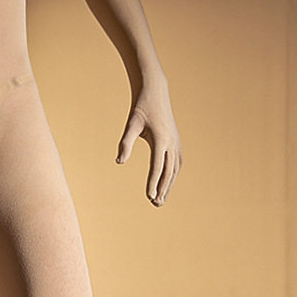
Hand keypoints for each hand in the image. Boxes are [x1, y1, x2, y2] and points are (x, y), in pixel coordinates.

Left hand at [116, 88, 182, 206]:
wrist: (155, 92)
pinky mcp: (176, 141)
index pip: (157, 167)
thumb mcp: (131, 125)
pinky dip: (173, 175)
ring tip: (160, 199)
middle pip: (168, 172)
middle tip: (155, 204)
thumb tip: (119, 162)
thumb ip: (125, 144)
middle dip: (162, 189)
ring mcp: (176, 142)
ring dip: (169, 185)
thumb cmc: (140, 108)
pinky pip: (177, 162)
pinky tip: (167, 184)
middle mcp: (172, 142)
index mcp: (161, 140)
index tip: (149, 196)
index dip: (153, 183)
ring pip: (175, 169)